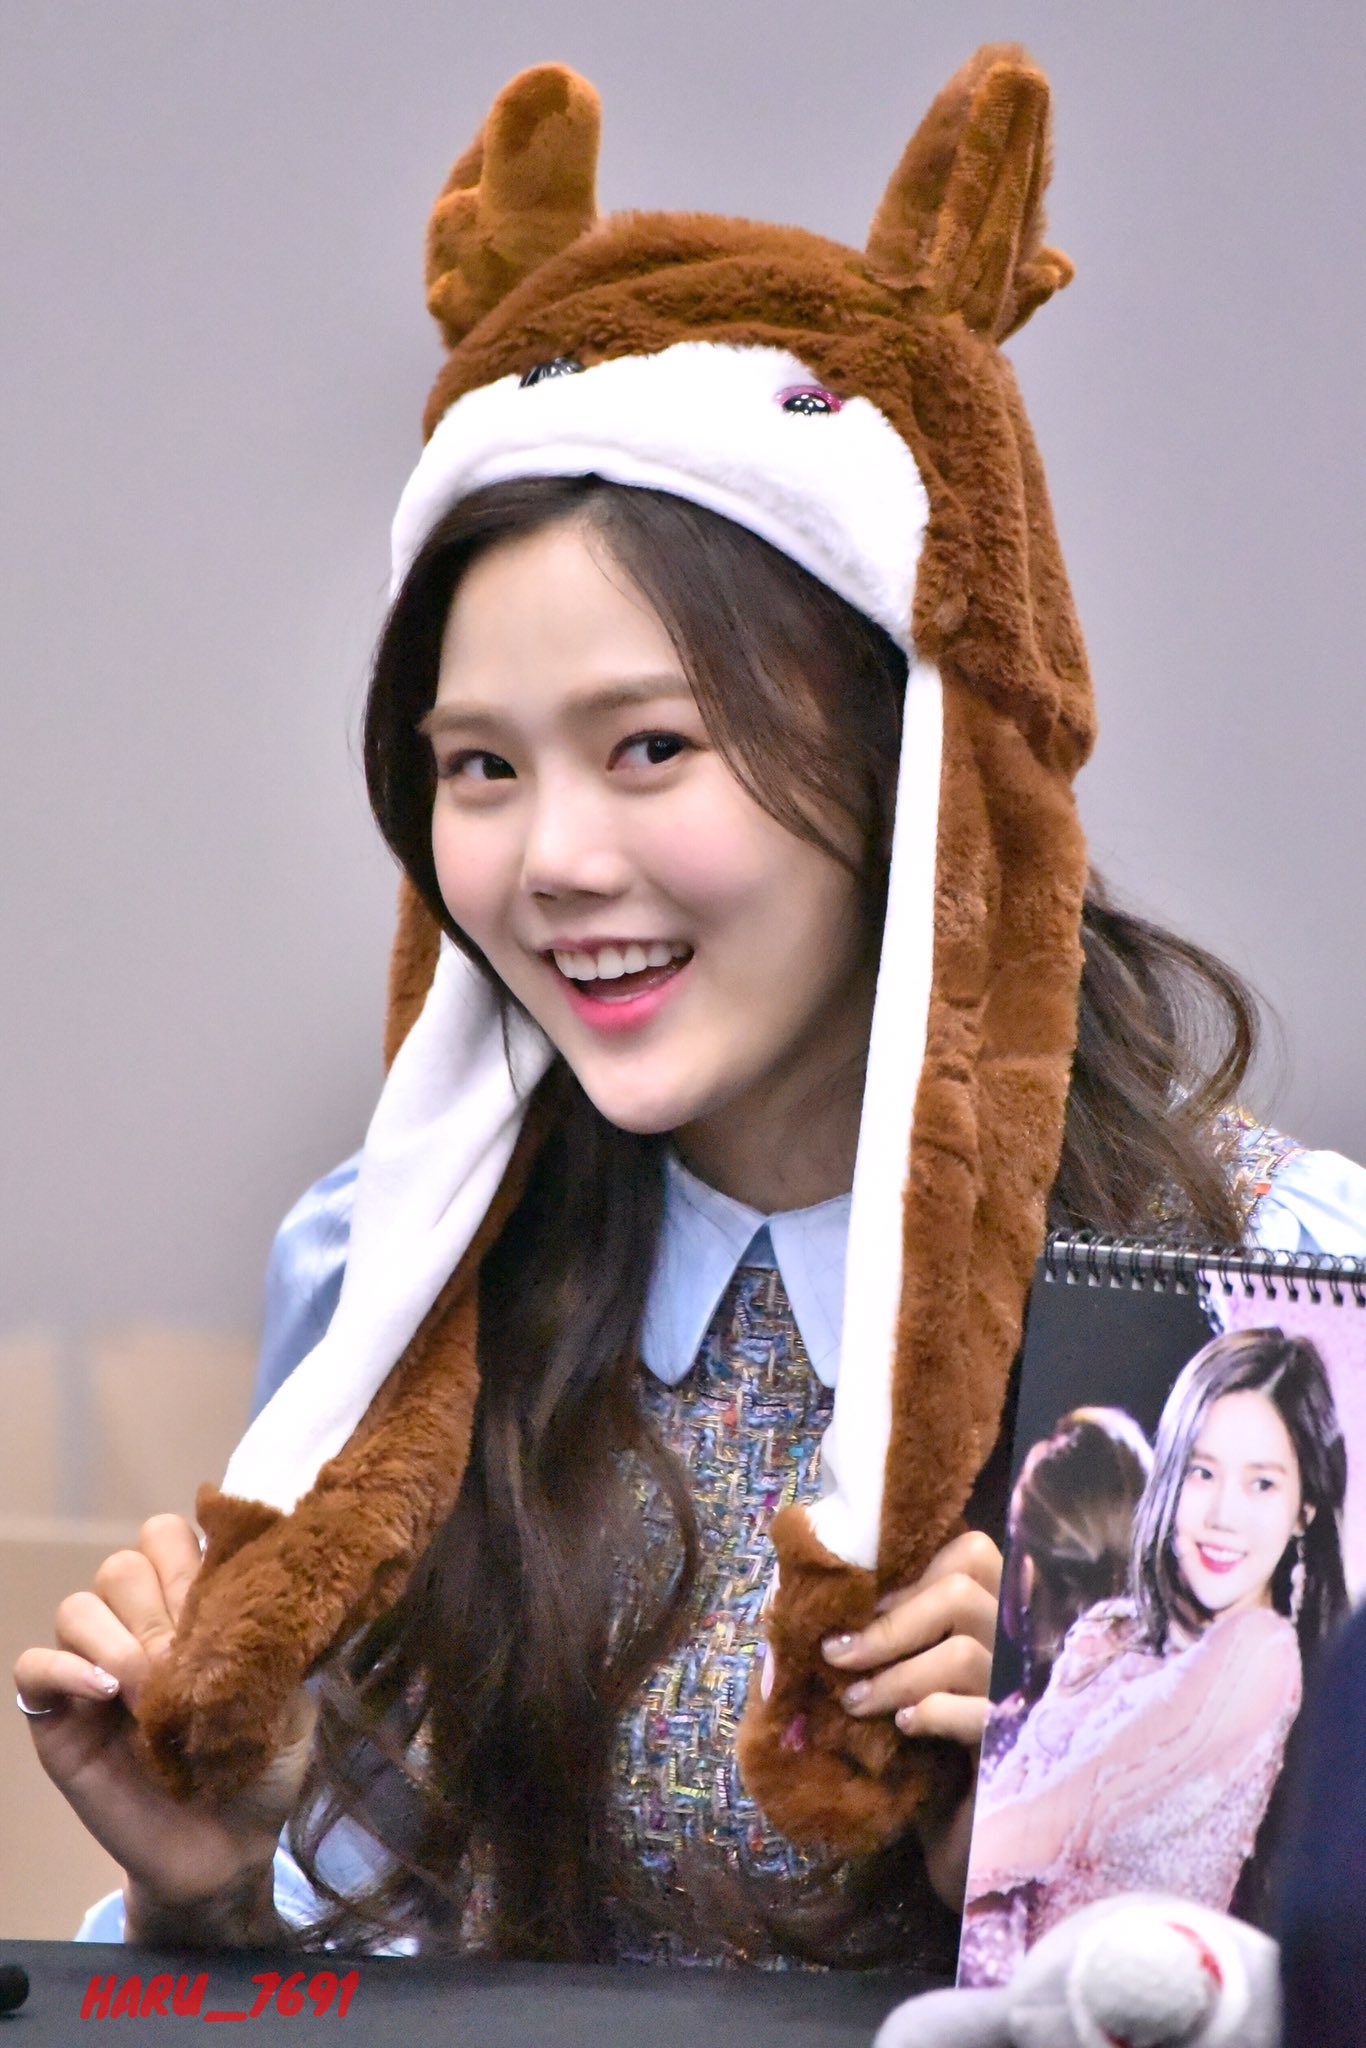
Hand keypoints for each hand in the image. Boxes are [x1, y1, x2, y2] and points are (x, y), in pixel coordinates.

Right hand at [14, 1514, 312, 1943]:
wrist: (227, 1850)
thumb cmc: (262, 1770)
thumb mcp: (289, 1699)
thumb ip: (271, 1644)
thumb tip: (251, 1596)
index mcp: (192, 1610)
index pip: (170, 1536)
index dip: (190, 1558)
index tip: (219, 1601)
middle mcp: (138, 1628)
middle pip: (122, 1564)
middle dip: (155, 1602)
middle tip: (183, 1657)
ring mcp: (94, 1671)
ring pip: (77, 1606)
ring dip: (115, 1639)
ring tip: (149, 1688)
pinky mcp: (58, 1718)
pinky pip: (34, 1667)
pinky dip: (65, 1669)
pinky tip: (108, 1693)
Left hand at [822, 1529, 1001, 1907]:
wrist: (972, 1837)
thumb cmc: (933, 1743)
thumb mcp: (906, 1675)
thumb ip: (879, 1631)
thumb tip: (800, 1599)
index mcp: (1001, 1609)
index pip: (972, 1552)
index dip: (912, 1572)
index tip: (865, 1606)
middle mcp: (1023, 1641)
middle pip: (964, 1591)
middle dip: (889, 1625)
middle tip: (837, 1656)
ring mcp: (1028, 1692)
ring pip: (963, 1654)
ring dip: (895, 1676)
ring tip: (855, 1702)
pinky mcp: (1020, 1745)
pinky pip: (979, 1714)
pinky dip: (933, 1713)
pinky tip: (906, 1727)